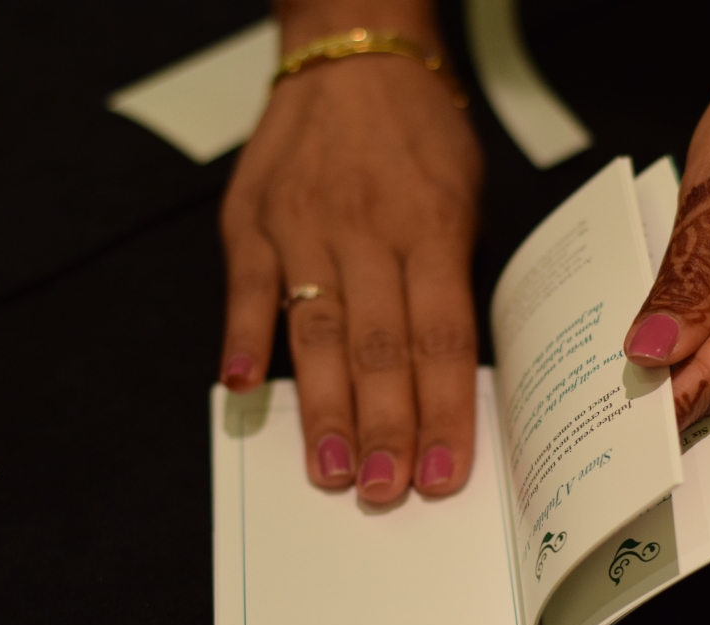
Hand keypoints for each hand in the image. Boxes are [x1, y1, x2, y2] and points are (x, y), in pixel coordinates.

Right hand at [220, 5, 481, 504]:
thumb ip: (451, 279)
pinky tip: (244, 390)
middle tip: (384, 491)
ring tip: (328, 471)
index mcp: (431, 226)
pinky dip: (245, 340)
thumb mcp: (465, 195)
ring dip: (322, 408)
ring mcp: (303, 224)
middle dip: (383, 429)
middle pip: (378, 347)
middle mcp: (367, 229)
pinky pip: (248, 288)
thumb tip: (446, 373)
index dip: (442, 412)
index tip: (444, 471)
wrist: (353, 48)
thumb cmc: (417, 129)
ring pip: (317, 332)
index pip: (440, 338)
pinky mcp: (253, 220)